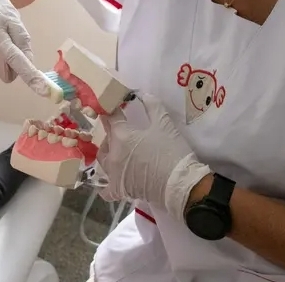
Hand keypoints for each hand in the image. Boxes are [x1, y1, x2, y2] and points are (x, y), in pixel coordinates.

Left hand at [98, 92, 212, 219]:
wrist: (180, 183)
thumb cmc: (171, 151)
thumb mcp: (164, 123)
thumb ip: (152, 106)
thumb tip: (143, 95)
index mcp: (121, 136)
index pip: (111, 118)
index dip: (112, 110)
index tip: (115, 105)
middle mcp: (113, 155)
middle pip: (105, 139)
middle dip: (110, 131)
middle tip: (120, 128)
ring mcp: (114, 174)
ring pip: (103, 160)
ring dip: (107, 152)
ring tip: (117, 149)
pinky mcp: (120, 190)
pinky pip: (106, 189)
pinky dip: (106, 185)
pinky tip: (110, 180)